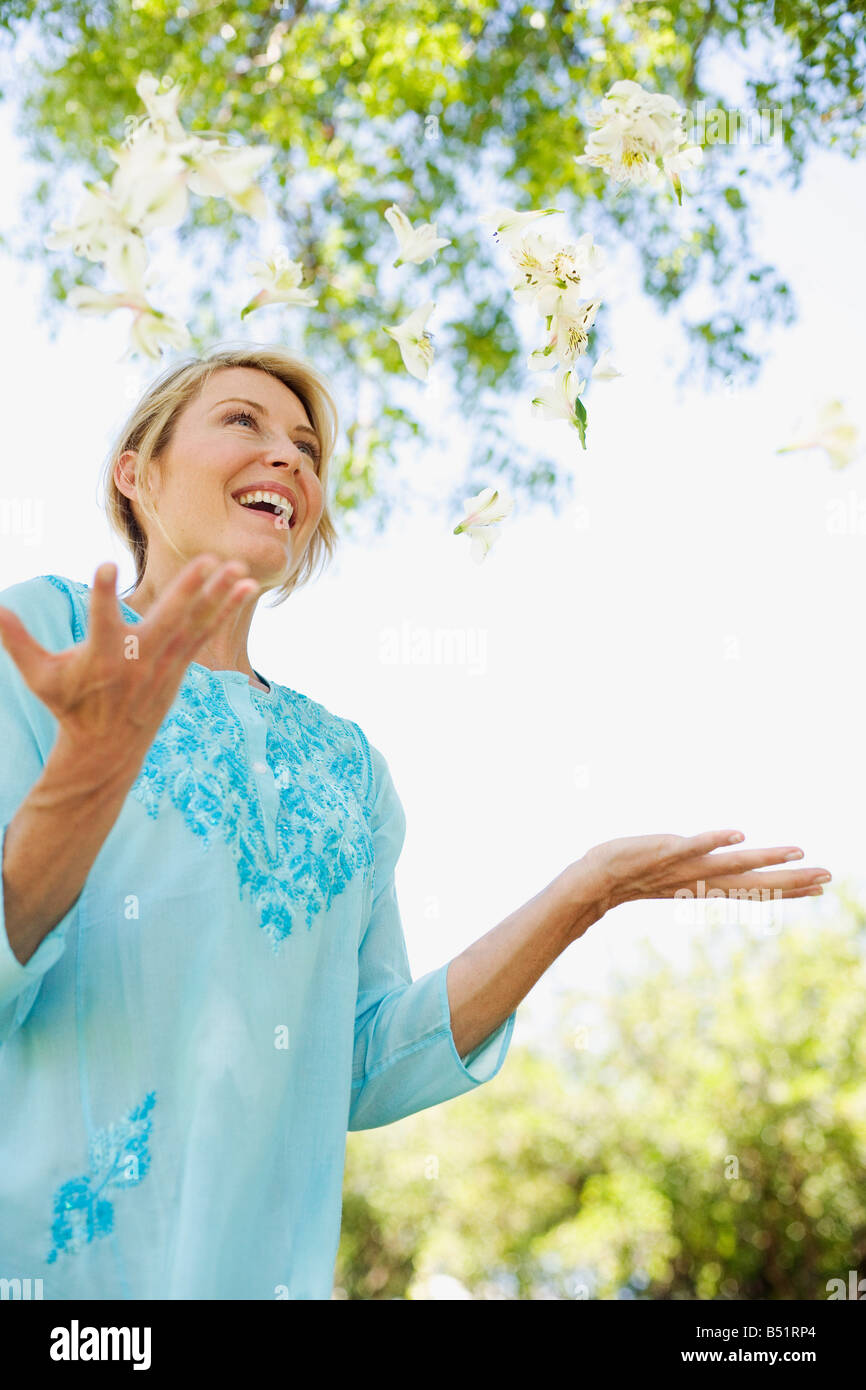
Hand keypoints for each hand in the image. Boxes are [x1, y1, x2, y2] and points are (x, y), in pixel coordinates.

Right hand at [0, 556, 258, 777]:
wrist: (106, 748)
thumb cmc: (70, 705)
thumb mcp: (40, 676)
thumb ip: (17, 641)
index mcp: (102, 657)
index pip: (101, 620)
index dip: (104, 596)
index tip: (106, 567)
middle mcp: (138, 659)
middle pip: (167, 620)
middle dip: (187, 591)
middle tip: (207, 560)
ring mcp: (164, 663)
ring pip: (195, 623)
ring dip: (218, 595)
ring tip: (239, 567)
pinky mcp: (179, 665)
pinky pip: (205, 632)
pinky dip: (225, 610)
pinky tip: (246, 587)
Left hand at [574, 829, 830, 917]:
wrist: (593, 882)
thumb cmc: (632, 874)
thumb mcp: (673, 873)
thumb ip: (696, 868)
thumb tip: (711, 861)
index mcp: (705, 885)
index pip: (754, 888)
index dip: (788, 888)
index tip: (820, 887)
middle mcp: (700, 880)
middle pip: (754, 881)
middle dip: (792, 879)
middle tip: (828, 877)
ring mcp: (684, 867)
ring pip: (732, 864)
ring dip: (764, 857)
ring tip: (796, 850)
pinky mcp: (664, 852)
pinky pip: (693, 845)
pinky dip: (715, 840)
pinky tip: (738, 834)